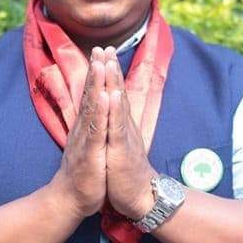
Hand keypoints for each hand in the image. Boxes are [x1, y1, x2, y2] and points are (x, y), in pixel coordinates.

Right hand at [48, 48, 108, 219]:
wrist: (68, 200)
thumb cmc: (82, 174)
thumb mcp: (88, 146)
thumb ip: (90, 128)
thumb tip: (93, 111)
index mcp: (85, 128)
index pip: (91, 96)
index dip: (96, 74)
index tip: (101, 52)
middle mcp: (83, 129)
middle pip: (90, 95)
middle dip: (96, 71)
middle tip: (100, 48)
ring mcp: (86, 140)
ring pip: (92, 108)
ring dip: (97, 85)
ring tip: (101, 64)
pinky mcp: (91, 154)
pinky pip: (97, 130)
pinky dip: (102, 113)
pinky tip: (107, 98)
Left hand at [104, 47, 156, 219]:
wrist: (139, 196)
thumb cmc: (125, 172)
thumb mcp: (117, 144)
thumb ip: (115, 127)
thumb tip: (112, 112)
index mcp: (120, 124)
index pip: (114, 93)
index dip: (109, 73)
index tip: (103, 52)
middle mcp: (124, 126)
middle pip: (118, 92)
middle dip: (111, 69)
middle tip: (106, 47)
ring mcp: (123, 136)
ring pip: (118, 105)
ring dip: (113, 82)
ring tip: (109, 62)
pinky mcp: (121, 150)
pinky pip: (117, 128)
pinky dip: (114, 110)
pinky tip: (112, 95)